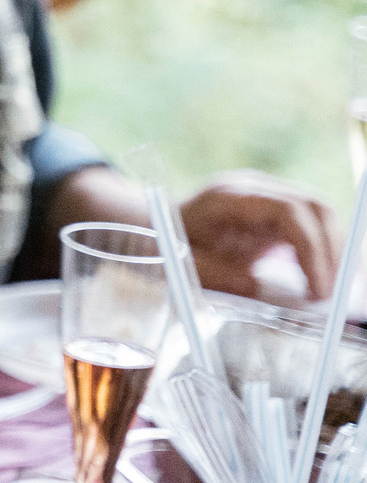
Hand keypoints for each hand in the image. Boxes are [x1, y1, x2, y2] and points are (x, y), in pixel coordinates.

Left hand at [179, 171, 338, 299]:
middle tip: (328, 293)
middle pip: (313, 208)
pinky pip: (310, 226)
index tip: (316, 288)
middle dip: (329, 251)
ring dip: (330, 251)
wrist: (153, 224)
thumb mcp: (181, 264)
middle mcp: (253, 189)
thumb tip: (257, 289)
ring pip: (318, 215)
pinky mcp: (273, 212)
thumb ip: (217, 275)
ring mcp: (266, 197)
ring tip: (325, 290)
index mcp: (228, 196)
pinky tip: (317, 279)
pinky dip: (320, 251)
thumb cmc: (163, 243)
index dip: (310, 248)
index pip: (288, 211)